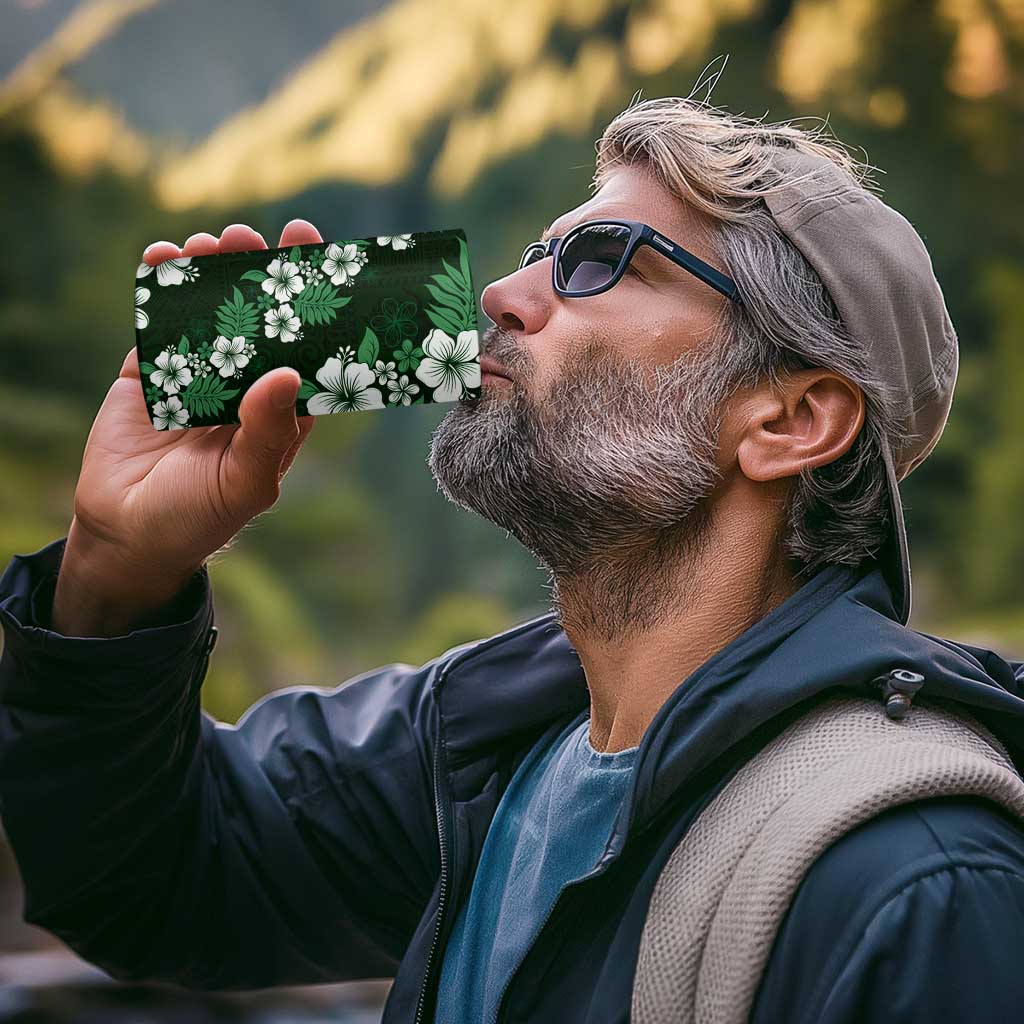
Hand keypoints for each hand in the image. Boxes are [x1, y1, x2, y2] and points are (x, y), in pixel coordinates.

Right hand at [52, 220, 322, 635]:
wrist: (127, 535)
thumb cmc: (200, 517)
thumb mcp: (245, 482)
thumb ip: (268, 432)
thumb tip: (288, 373)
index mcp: (280, 410)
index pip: (305, 349)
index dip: (312, 306)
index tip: (317, 259)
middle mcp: (244, 385)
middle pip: (258, 319)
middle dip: (258, 275)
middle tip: (254, 237)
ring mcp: (197, 374)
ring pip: (208, 313)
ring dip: (211, 274)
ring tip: (212, 243)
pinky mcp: (150, 372)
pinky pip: (158, 323)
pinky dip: (159, 289)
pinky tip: (163, 257)